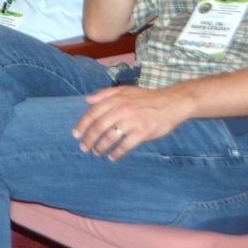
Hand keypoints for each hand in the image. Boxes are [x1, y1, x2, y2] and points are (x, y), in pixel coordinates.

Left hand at [73, 85, 192, 159]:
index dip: (82, 124)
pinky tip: (112, 157)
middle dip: (89, 138)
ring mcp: (132, 121)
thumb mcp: (125, 90)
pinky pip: (125, 145)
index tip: (75, 135)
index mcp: (116, 99)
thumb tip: (87, 100)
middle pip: (99, 126)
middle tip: (83, 148)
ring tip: (96, 153)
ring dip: (101, 147)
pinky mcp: (142, 132)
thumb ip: (105, 94)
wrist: (172, 103)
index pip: (93, 112)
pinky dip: (117, 153)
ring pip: (110, 137)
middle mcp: (121, 109)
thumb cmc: (146, 98)